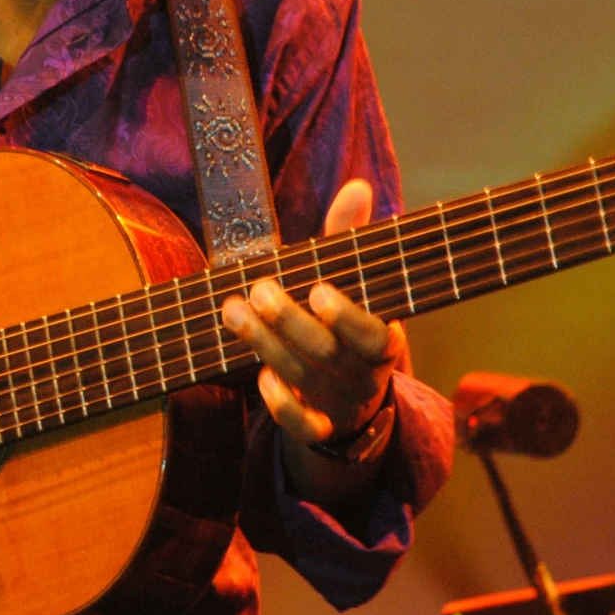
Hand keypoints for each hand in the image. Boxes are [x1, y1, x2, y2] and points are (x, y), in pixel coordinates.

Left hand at [220, 178, 406, 452]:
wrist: (354, 393)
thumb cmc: (347, 318)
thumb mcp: (355, 280)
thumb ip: (352, 237)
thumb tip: (358, 187)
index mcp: (382, 336)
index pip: (373, 334)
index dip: (347, 316)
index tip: (318, 291)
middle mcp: (363, 371)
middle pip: (327, 353)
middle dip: (288, 320)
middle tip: (258, 289)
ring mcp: (340, 401)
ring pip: (305, 379)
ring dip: (265, 345)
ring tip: (233, 310)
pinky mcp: (318, 424)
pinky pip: (303, 427)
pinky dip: (282, 405)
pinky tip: (262, 378)